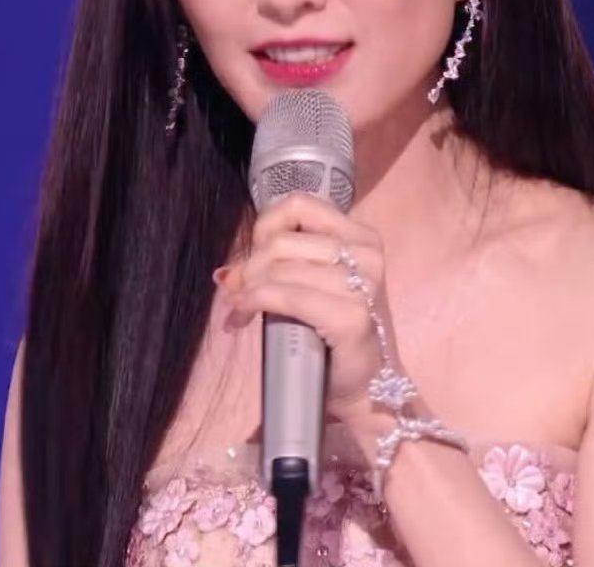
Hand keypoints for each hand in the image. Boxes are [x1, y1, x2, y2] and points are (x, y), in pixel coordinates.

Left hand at [214, 190, 400, 427]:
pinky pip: (285, 295)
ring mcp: (363, 284)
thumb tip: (226, 273)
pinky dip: (254, 303)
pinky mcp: (352, 316)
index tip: (253, 254)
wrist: (368, 389)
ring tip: (239, 310)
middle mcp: (367, 253)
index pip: (299, 204)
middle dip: (249, 266)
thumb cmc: (335, 338)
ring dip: (247, 290)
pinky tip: (242, 317)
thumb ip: (283, 266)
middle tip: (236, 292)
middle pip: (282, 240)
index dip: (265, 226)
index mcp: (361, 237)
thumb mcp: (314, 286)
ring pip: (279, 268)